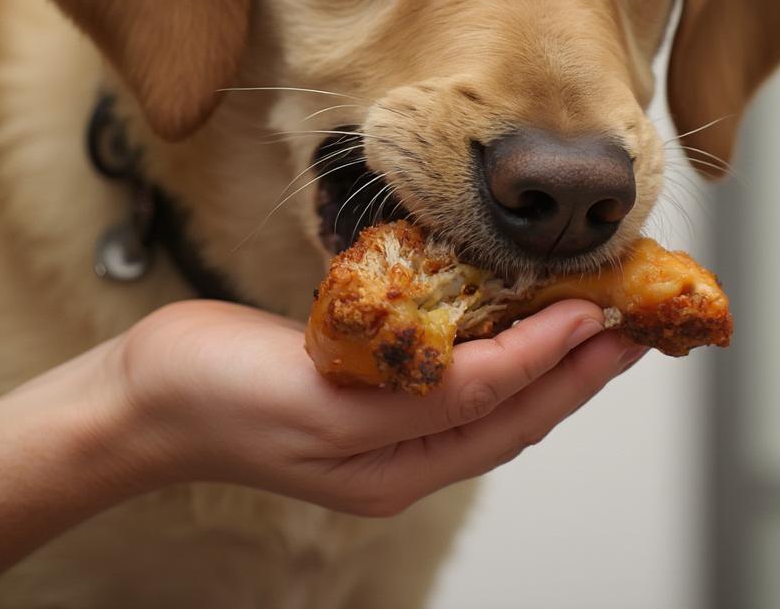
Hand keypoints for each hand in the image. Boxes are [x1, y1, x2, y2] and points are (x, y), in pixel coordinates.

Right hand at [110, 299, 646, 515]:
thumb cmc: (213, 395)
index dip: (552, 357)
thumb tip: (499, 374)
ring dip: (547, 353)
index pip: (497, 407)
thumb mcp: (312, 402)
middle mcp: (402, 452)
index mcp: (391, 467)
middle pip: (512, 409)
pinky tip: (512, 312)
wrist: (146, 393)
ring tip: (594, 314)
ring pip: (491, 392)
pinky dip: (493, 342)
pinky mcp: (369, 387)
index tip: (597, 312)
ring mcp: (387, 422)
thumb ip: (408, 399)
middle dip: (577, 365)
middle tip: (633, 319)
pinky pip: (450, 371)